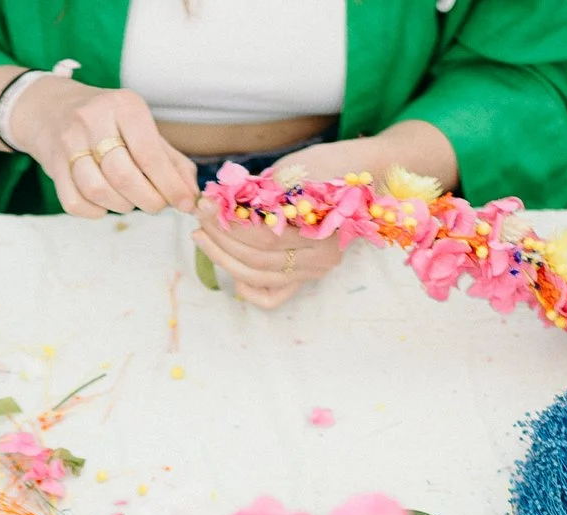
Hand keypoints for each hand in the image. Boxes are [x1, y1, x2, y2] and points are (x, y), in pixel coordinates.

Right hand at [9, 79, 196, 218]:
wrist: (50, 107)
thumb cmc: (108, 122)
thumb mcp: (142, 129)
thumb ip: (171, 161)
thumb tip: (191, 195)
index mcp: (123, 105)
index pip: (149, 153)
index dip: (170, 185)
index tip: (185, 204)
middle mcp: (93, 118)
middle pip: (122, 175)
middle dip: (148, 200)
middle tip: (157, 205)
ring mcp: (68, 141)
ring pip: (97, 190)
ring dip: (121, 206)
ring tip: (130, 201)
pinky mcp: (52, 164)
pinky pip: (74, 202)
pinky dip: (94, 212)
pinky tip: (103, 204)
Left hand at [191, 135, 385, 307]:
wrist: (366, 175)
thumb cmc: (328, 165)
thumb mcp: (293, 171)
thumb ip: (260, 192)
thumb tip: (218, 201)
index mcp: (319, 228)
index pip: (261, 235)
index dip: (226, 223)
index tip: (204, 205)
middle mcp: (320, 256)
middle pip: (257, 259)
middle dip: (220, 240)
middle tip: (199, 220)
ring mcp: (315, 269)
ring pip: (259, 277)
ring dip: (225, 259)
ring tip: (205, 238)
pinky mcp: (308, 274)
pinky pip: (275, 296)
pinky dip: (250, 289)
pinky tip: (234, 273)